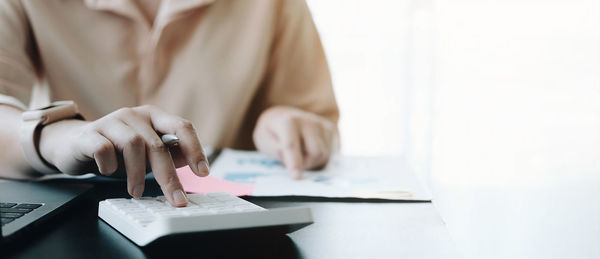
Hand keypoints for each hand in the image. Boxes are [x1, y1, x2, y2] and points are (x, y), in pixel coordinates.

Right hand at [38, 105, 208, 206]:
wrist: (72, 144)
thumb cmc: (116, 150)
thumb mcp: (146, 154)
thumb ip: (168, 155)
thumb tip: (192, 162)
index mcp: (154, 117)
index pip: (182, 126)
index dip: (195, 149)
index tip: (203, 172)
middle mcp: (135, 115)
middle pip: (158, 144)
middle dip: (169, 175)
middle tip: (176, 198)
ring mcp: (112, 121)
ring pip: (133, 145)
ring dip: (138, 173)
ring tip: (136, 192)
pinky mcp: (89, 133)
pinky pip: (104, 149)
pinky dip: (110, 165)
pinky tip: (109, 172)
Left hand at [253, 106, 337, 178]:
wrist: (283, 116)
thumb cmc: (271, 131)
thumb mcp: (263, 139)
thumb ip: (274, 149)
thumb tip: (290, 158)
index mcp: (288, 121)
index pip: (292, 145)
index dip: (294, 163)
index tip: (296, 177)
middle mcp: (308, 119)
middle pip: (315, 152)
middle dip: (306, 164)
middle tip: (295, 164)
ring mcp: (322, 123)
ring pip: (325, 154)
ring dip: (313, 161)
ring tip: (301, 155)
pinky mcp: (331, 129)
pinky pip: (332, 152)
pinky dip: (322, 157)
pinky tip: (311, 150)